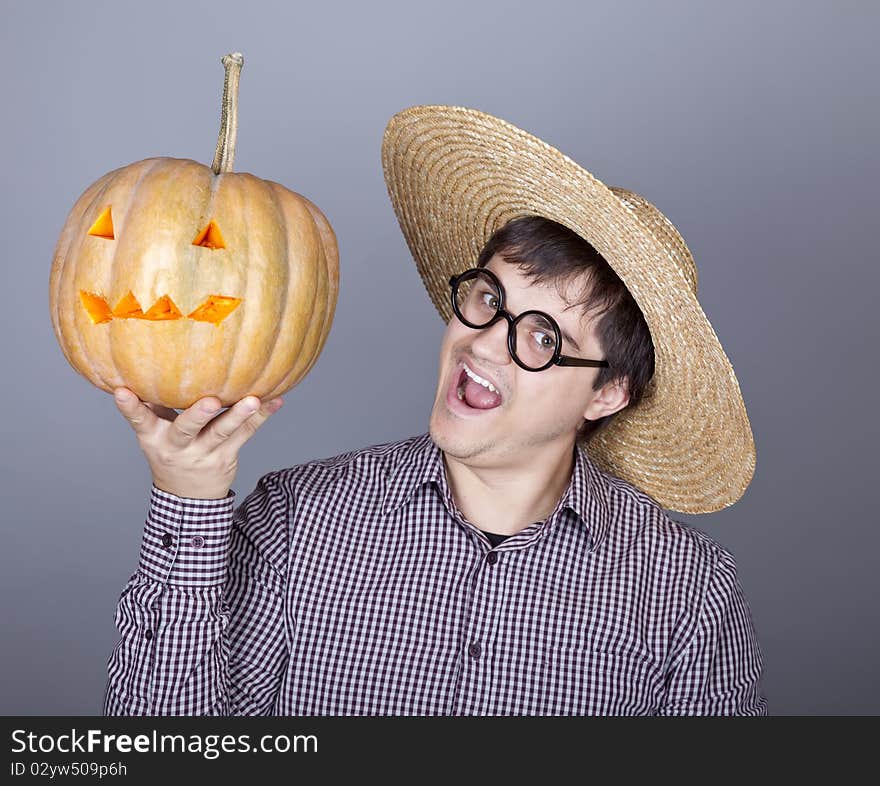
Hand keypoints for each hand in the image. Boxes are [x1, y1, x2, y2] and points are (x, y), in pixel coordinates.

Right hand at [113, 387, 283, 499]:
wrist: (188, 498)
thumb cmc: (170, 451)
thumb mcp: (155, 433)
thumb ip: (153, 404)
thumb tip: (151, 365)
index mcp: (154, 437)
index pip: (139, 420)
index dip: (129, 407)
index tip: (122, 391)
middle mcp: (178, 446)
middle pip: (187, 429)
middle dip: (198, 415)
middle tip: (210, 401)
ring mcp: (204, 453)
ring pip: (222, 432)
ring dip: (238, 415)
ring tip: (254, 400)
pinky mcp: (227, 457)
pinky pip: (246, 434)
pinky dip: (261, 417)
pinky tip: (276, 400)